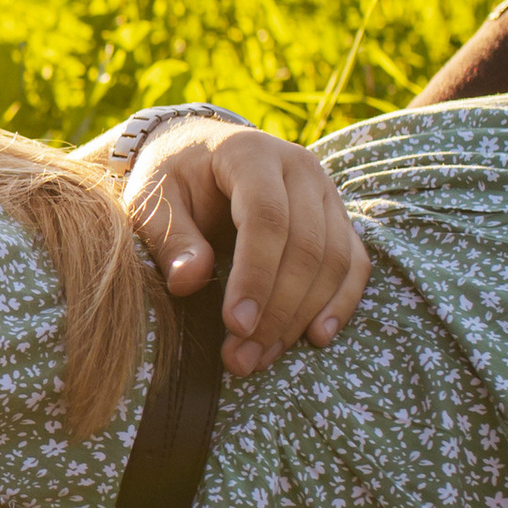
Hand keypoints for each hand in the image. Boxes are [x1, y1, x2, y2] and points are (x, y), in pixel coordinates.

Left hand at [123, 118, 370, 376]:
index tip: (234, 326)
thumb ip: (171, 238)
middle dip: (276, 310)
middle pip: (306, 245)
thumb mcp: (153, 199)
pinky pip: (354, 262)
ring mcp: (325, 192)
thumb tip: (188, 282)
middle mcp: (299, 167)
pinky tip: (316, 337)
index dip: (256, 276)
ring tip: (260, 357)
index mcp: (250, 154)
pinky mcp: (337, 218)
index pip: (267, 218)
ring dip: (301, 316)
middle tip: (241, 358)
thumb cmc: (172, 177)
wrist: (200, 149)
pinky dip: (341, 302)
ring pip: (334, 259)